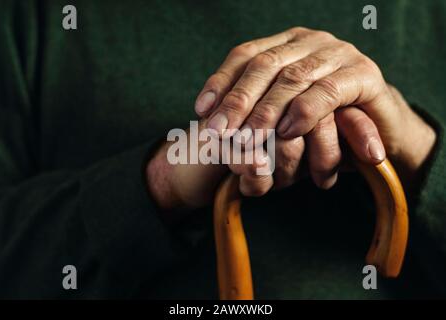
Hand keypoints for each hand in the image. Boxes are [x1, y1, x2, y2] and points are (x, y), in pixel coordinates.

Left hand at [195, 27, 435, 189]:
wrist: (377, 131)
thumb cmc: (321, 124)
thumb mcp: (281, 115)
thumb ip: (253, 109)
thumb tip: (207, 118)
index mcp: (287, 44)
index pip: (245, 55)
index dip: (221, 82)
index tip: (201, 110)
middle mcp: (310, 42)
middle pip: (264, 65)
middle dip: (237, 101)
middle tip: (218, 132)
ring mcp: (338, 53)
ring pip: (292, 78)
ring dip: (265, 112)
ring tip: (246, 140)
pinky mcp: (363, 74)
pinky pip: (328, 90)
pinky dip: (304, 111)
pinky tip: (287, 131)